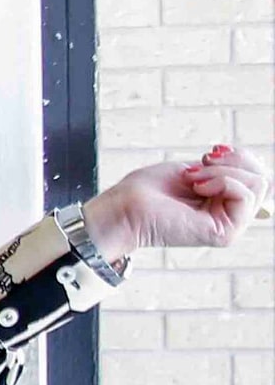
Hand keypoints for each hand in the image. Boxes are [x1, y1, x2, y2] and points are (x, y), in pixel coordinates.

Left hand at [85, 146, 266, 254]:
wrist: (123, 207)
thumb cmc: (148, 190)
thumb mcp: (196, 170)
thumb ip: (228, 171)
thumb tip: (259, 171)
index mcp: (224, 201)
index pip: (257, 176)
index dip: (242, 157)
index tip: (212, 151)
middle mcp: (230, 215)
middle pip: (263, 178)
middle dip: (234, 161)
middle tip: (202, 161)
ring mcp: (230, 225)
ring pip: (258, 184)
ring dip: (224, 171)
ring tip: (194, 177)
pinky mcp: (225, 234)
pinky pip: (246, 195)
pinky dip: (223, 181)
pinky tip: (198, 186)